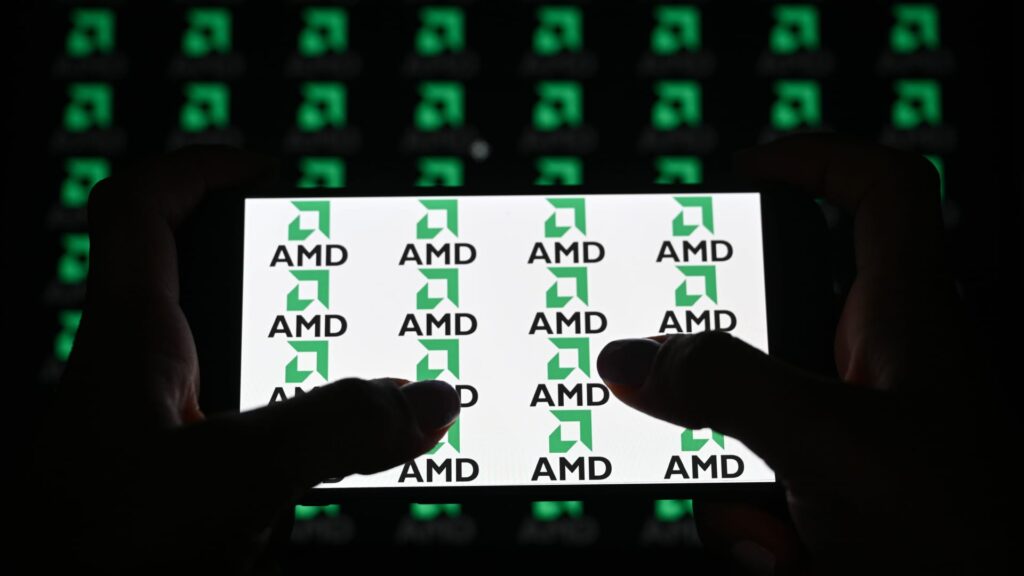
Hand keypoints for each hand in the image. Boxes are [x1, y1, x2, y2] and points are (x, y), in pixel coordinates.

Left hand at [31, 147, 460, 572]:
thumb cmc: (87, 553)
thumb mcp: (225, 477)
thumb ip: (331, 431)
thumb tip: (422, 399)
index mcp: (131, 338)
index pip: (142, 210)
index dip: (200, 169)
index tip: (264, 168)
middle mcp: (145, 376)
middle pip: (214, 289)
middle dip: (290, 282)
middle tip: (357, 287)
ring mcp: (164, 436)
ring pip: (247, 375)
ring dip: (308, 375)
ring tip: (374, 384)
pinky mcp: (182, 492)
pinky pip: (259, 446)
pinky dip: (304, 447)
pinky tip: (340, 472)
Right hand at [596, 134, 1003, 573]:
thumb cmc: (968, 539)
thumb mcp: (830, 444)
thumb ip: (726, 389)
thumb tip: (633, 358)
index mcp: (906, 316)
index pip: (878, 193)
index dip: (814, 159)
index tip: (744, 170)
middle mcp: (881, 364)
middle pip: (777, 315)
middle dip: (718, 358)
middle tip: (670, 372)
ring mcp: (860, 433)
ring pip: (755, 413)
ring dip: (729, 462)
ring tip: (753, 515)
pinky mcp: (841, 493)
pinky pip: (765, 483)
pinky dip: (754, 522)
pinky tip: (781, 553)